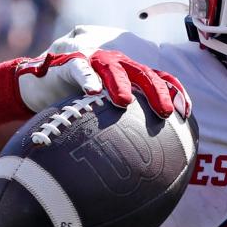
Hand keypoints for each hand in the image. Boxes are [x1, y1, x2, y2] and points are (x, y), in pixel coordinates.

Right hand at [18, 50, 190, 117]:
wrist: (41, 86)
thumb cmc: (80, 103)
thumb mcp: (107, 113)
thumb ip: (127, 128)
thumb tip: (149, 165)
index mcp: (132, 74)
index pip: (160, 79)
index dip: (175, 92)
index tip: (185, 113)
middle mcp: (117, 64)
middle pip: (143, 73)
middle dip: (156, 91)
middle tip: (164, 112)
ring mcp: (94, 61)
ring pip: (113, 67)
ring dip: (120, 83)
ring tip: (124, 101)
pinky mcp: (69, 62)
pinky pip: (80, 67)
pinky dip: (86, 76)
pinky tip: (91, 89)